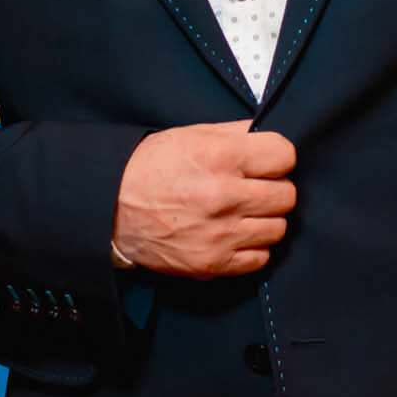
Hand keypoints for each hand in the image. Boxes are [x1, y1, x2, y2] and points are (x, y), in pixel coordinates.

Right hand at [111, 119, 296, 278]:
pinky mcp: (213, 264)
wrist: (110, 209)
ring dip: (265, 220)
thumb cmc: (149, 168)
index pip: (285, 155)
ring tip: (243, 212)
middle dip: (273, 188)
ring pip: (278, 228)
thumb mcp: (190, 135)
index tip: (266, 162)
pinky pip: (260, 258)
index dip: (277, 157)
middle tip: (254, 187)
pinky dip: (252, 247)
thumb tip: (268, 133)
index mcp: (219, 158)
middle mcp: (223, 197)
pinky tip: (235, 234)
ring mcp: (220, 234)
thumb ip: (236, 133)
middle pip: (287, 195)